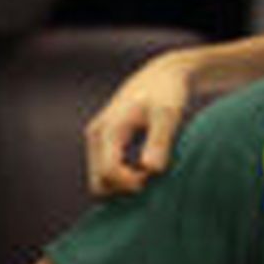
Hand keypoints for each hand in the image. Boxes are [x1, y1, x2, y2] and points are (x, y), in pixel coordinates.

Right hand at [84, 49, 196, 195]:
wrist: (162, 75)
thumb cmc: (167, 92)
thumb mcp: (168, 114)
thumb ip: (159, 141)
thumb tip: (150, 169)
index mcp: (108, 129)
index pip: (108, 173)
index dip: (131, 183)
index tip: (153, 174)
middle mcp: (96, 135)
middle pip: (98, 184)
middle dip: (123, 188)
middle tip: (149, 176)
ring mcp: (96, 139)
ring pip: (100, 181)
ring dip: (122, 185)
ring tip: (147, 171)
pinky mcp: (102, 142)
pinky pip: (104, 173)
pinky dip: (121, 178)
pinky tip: (142, 168)